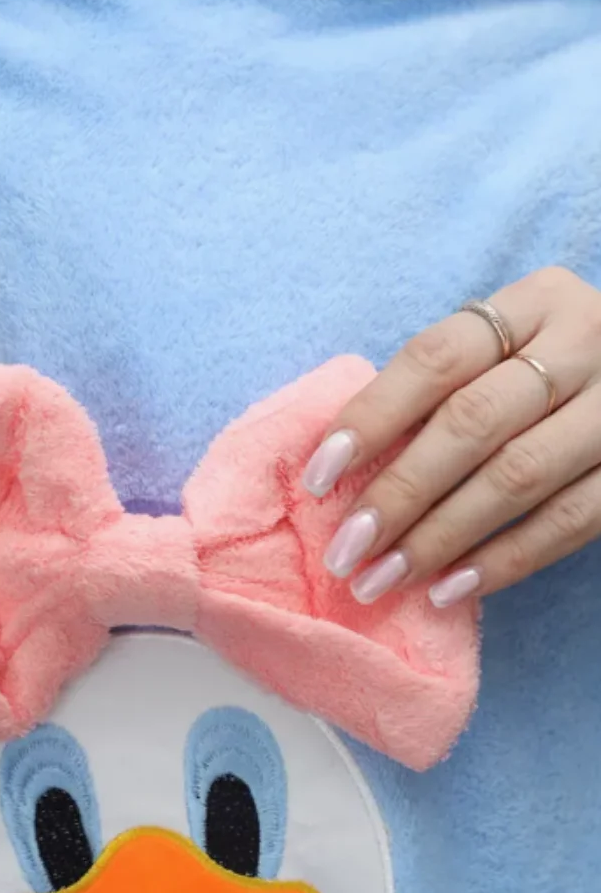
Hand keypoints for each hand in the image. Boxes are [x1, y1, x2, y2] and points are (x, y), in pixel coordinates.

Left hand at [301, 267, 600, 606]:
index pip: (436, 357)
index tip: (318, 476)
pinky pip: (571, 521)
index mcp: (536, 303)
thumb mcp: (503, 348)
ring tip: (385, 579)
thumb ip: (440, 388)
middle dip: (400, 493)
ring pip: (520, 476)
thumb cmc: (547, 364)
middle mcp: (584, 343)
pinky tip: (451, 590)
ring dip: (441, 537)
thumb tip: (340, 466)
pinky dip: (506, 560)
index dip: (371, 416)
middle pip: (475, 422)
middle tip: (347, 552)